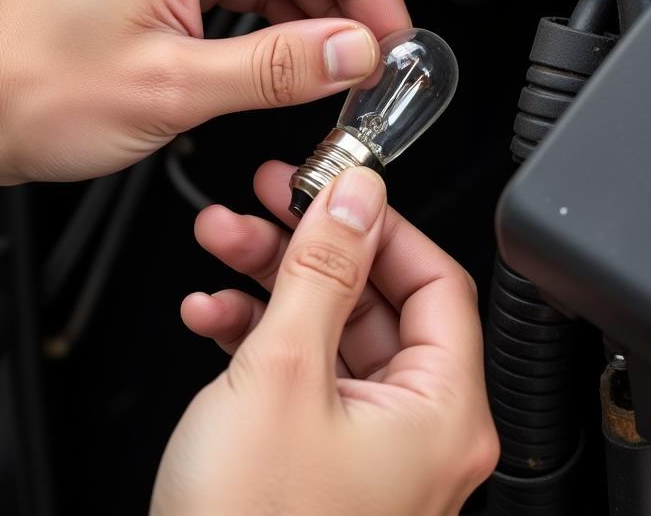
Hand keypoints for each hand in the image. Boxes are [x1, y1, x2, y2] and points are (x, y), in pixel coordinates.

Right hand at [152, 162, 498, 515]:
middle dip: (305, 246)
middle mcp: (416, 433)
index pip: (433, 280)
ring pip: (327, 332)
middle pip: (371, 300)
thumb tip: (357, 195)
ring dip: (269, 284)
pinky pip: (298, 378)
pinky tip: (210, 315)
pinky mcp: (318, 463)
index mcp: (440, 412)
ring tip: (219, 246)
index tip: (332, 187)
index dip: (380, 223)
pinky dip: (255, 339)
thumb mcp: (283, 372)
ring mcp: (366, 451)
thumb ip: (323, 269)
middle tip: (264, 202)